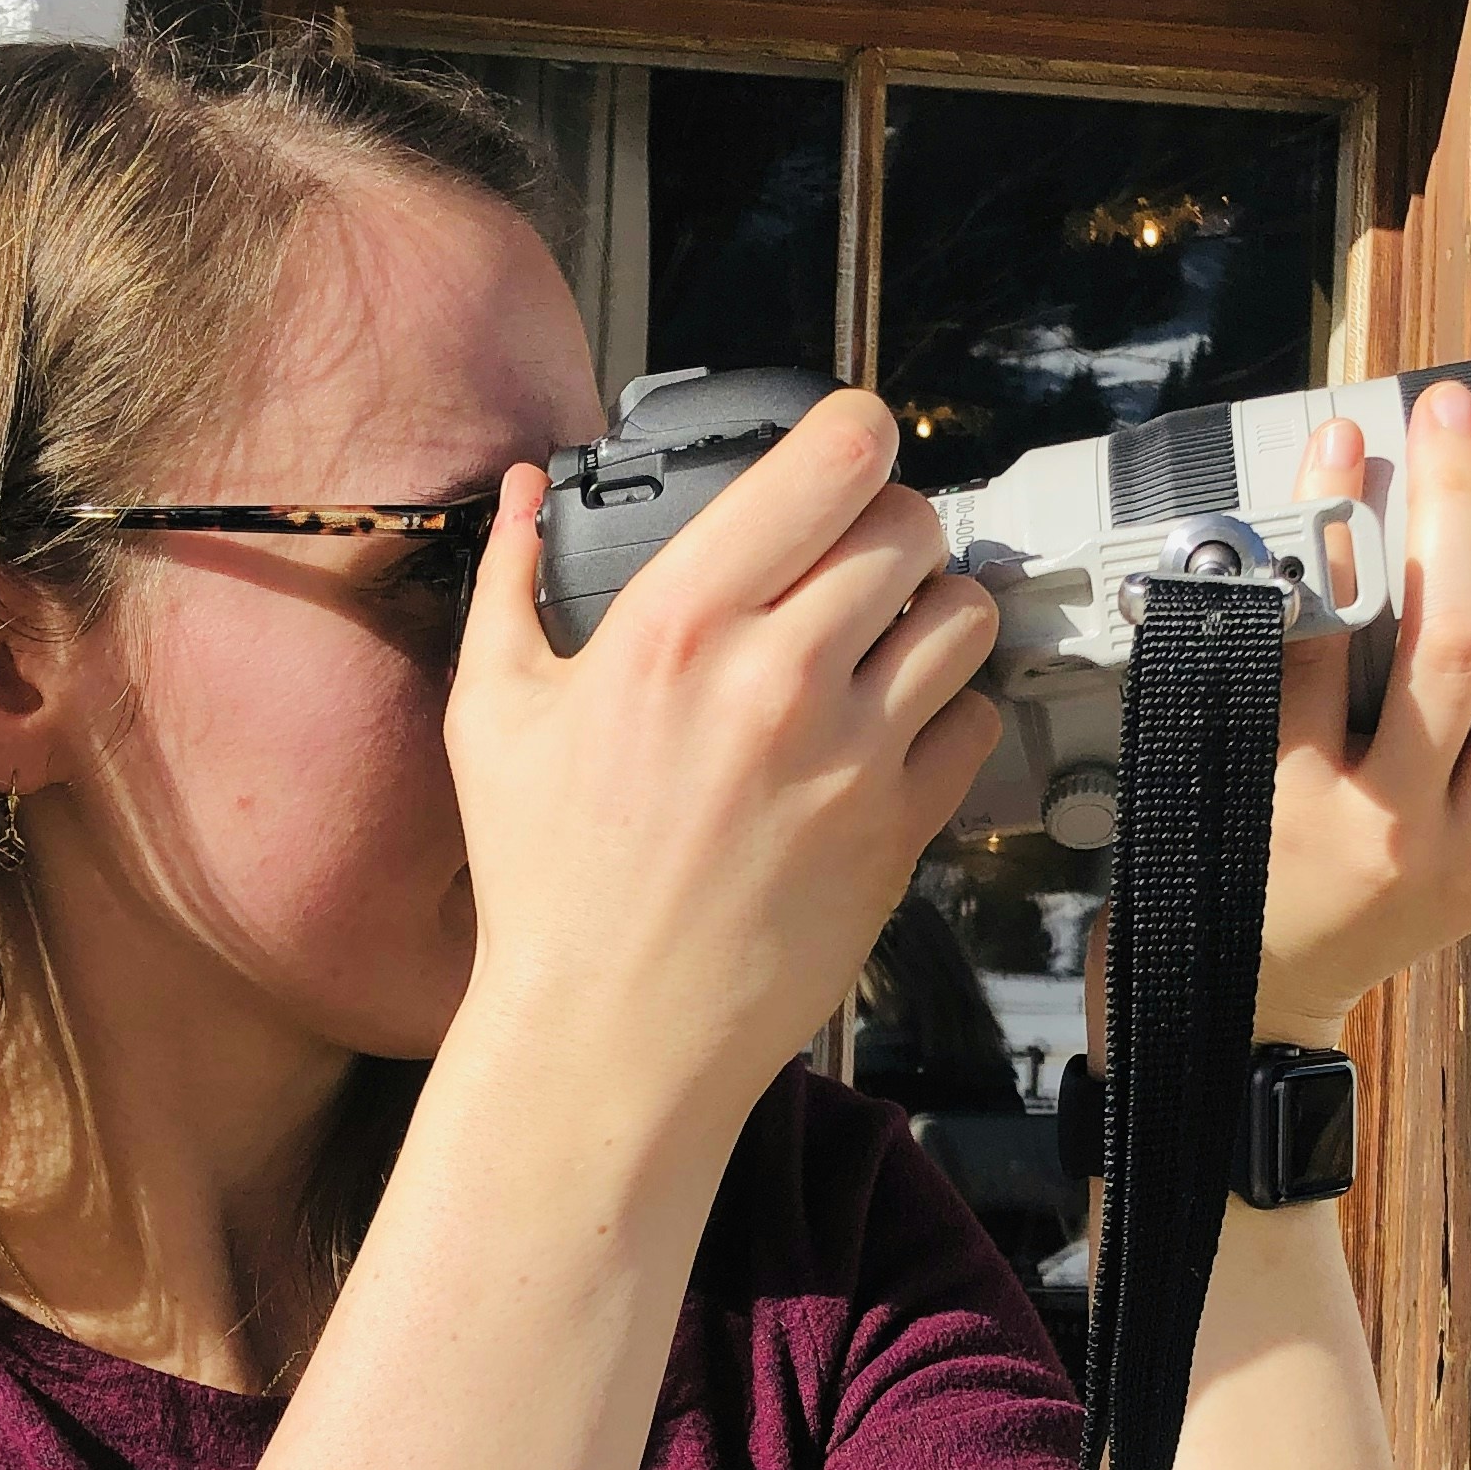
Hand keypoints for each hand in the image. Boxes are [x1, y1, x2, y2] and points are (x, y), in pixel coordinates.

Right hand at [446, 390, 1001, 1135]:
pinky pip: (975, 721)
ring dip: (938, 609)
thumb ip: (512, 579)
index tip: (851, 442)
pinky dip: (951, 711)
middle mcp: (776, 675)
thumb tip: (527, 492)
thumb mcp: (494, 715)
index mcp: (677, 623)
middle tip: (859, 556)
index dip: (859, 432)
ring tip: (888, 637)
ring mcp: (850, 754)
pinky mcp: (898, 828)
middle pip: (912, 524)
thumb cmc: (547, 886)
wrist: (610, 1037)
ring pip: (966, 614)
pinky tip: (893, 728)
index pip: (832, 460)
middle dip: (892, 524)